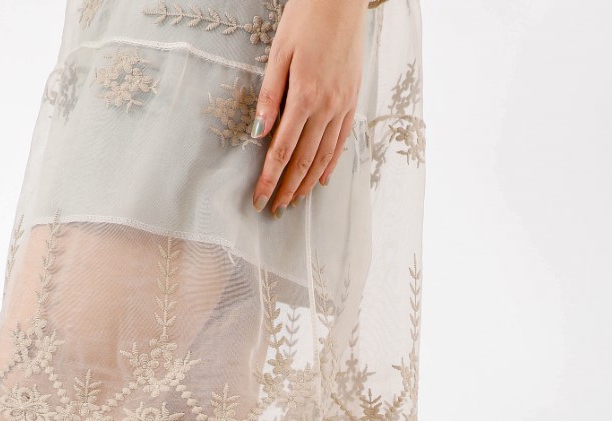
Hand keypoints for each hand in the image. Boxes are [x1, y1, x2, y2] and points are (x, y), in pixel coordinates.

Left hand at [251, 0, 366, 214]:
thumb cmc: (306, 19)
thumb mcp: (279, 53)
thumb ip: (269, 96)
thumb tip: (258, 133)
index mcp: (304, 96)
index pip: (281, 150)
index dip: (270, 179)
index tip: (260, 200)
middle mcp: (327, 107)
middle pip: (303, 160)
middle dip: (288, 189)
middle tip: (275, 209)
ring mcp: (343, 106)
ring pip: (324, 156)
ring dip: (308, 182)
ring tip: (295, 201)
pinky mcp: (353, 101)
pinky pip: (342, 141)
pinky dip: (331, 163)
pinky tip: (322, 179)